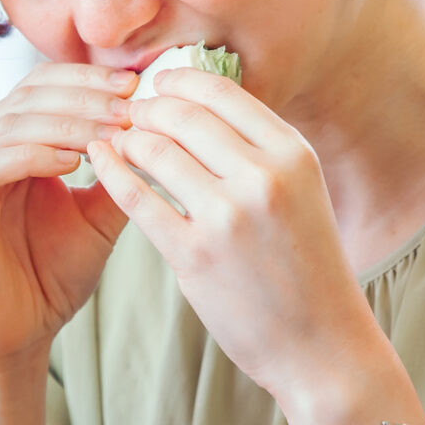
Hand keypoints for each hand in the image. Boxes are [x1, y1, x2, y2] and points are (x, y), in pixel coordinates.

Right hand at [0, 62, 136, 379]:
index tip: (137, 84)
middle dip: (86, 97)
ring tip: (113, 132)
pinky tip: (73, 163)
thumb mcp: (96, 215)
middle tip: (131, 105)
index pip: (42, 85)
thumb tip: (158, 129)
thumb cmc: (50, 277)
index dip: (88, 79)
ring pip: (12, 122)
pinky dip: (35, 155)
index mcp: (3, 141)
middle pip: (28, 95)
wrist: (16, 336)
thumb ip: (118, 173)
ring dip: (69, 123)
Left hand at [84, 68, 381, 408]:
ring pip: (154, 151)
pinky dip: (112, 172)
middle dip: (146, 108)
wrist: (322, 345)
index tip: (158, 84)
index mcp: (293, 154)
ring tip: (118, 142)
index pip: (220, 91)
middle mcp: (263, 178)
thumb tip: (200, 105)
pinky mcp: (194, 256)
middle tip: (129, 114)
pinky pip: (136, 198)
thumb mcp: (302, 192)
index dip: (178, 80)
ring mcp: (227, 217)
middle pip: (181, 115)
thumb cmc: (306, 266)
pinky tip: (101, 163)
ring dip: (127, 140)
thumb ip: (258, 150)